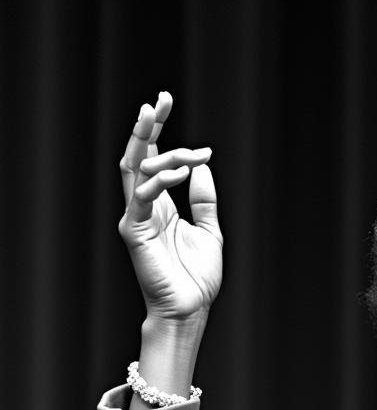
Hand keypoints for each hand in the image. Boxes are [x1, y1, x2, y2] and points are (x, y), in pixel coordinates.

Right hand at [118, 91, 222, 320]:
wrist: (189, 309)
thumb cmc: (197, 277)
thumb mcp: (210, 229)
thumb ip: (204, 198)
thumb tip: (201, 164)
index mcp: (161, 204)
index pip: (155, 158)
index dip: (159, 129)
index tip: (167, 100)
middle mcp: (145, 206)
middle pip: (139, 155)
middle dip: (148, 125)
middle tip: (161, 100)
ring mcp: (136, 216)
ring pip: (136, 169)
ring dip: (156, 146)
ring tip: (177, 134)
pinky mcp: (134, 229)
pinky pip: (143, 196)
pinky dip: (161, 178)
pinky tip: (182, 169)